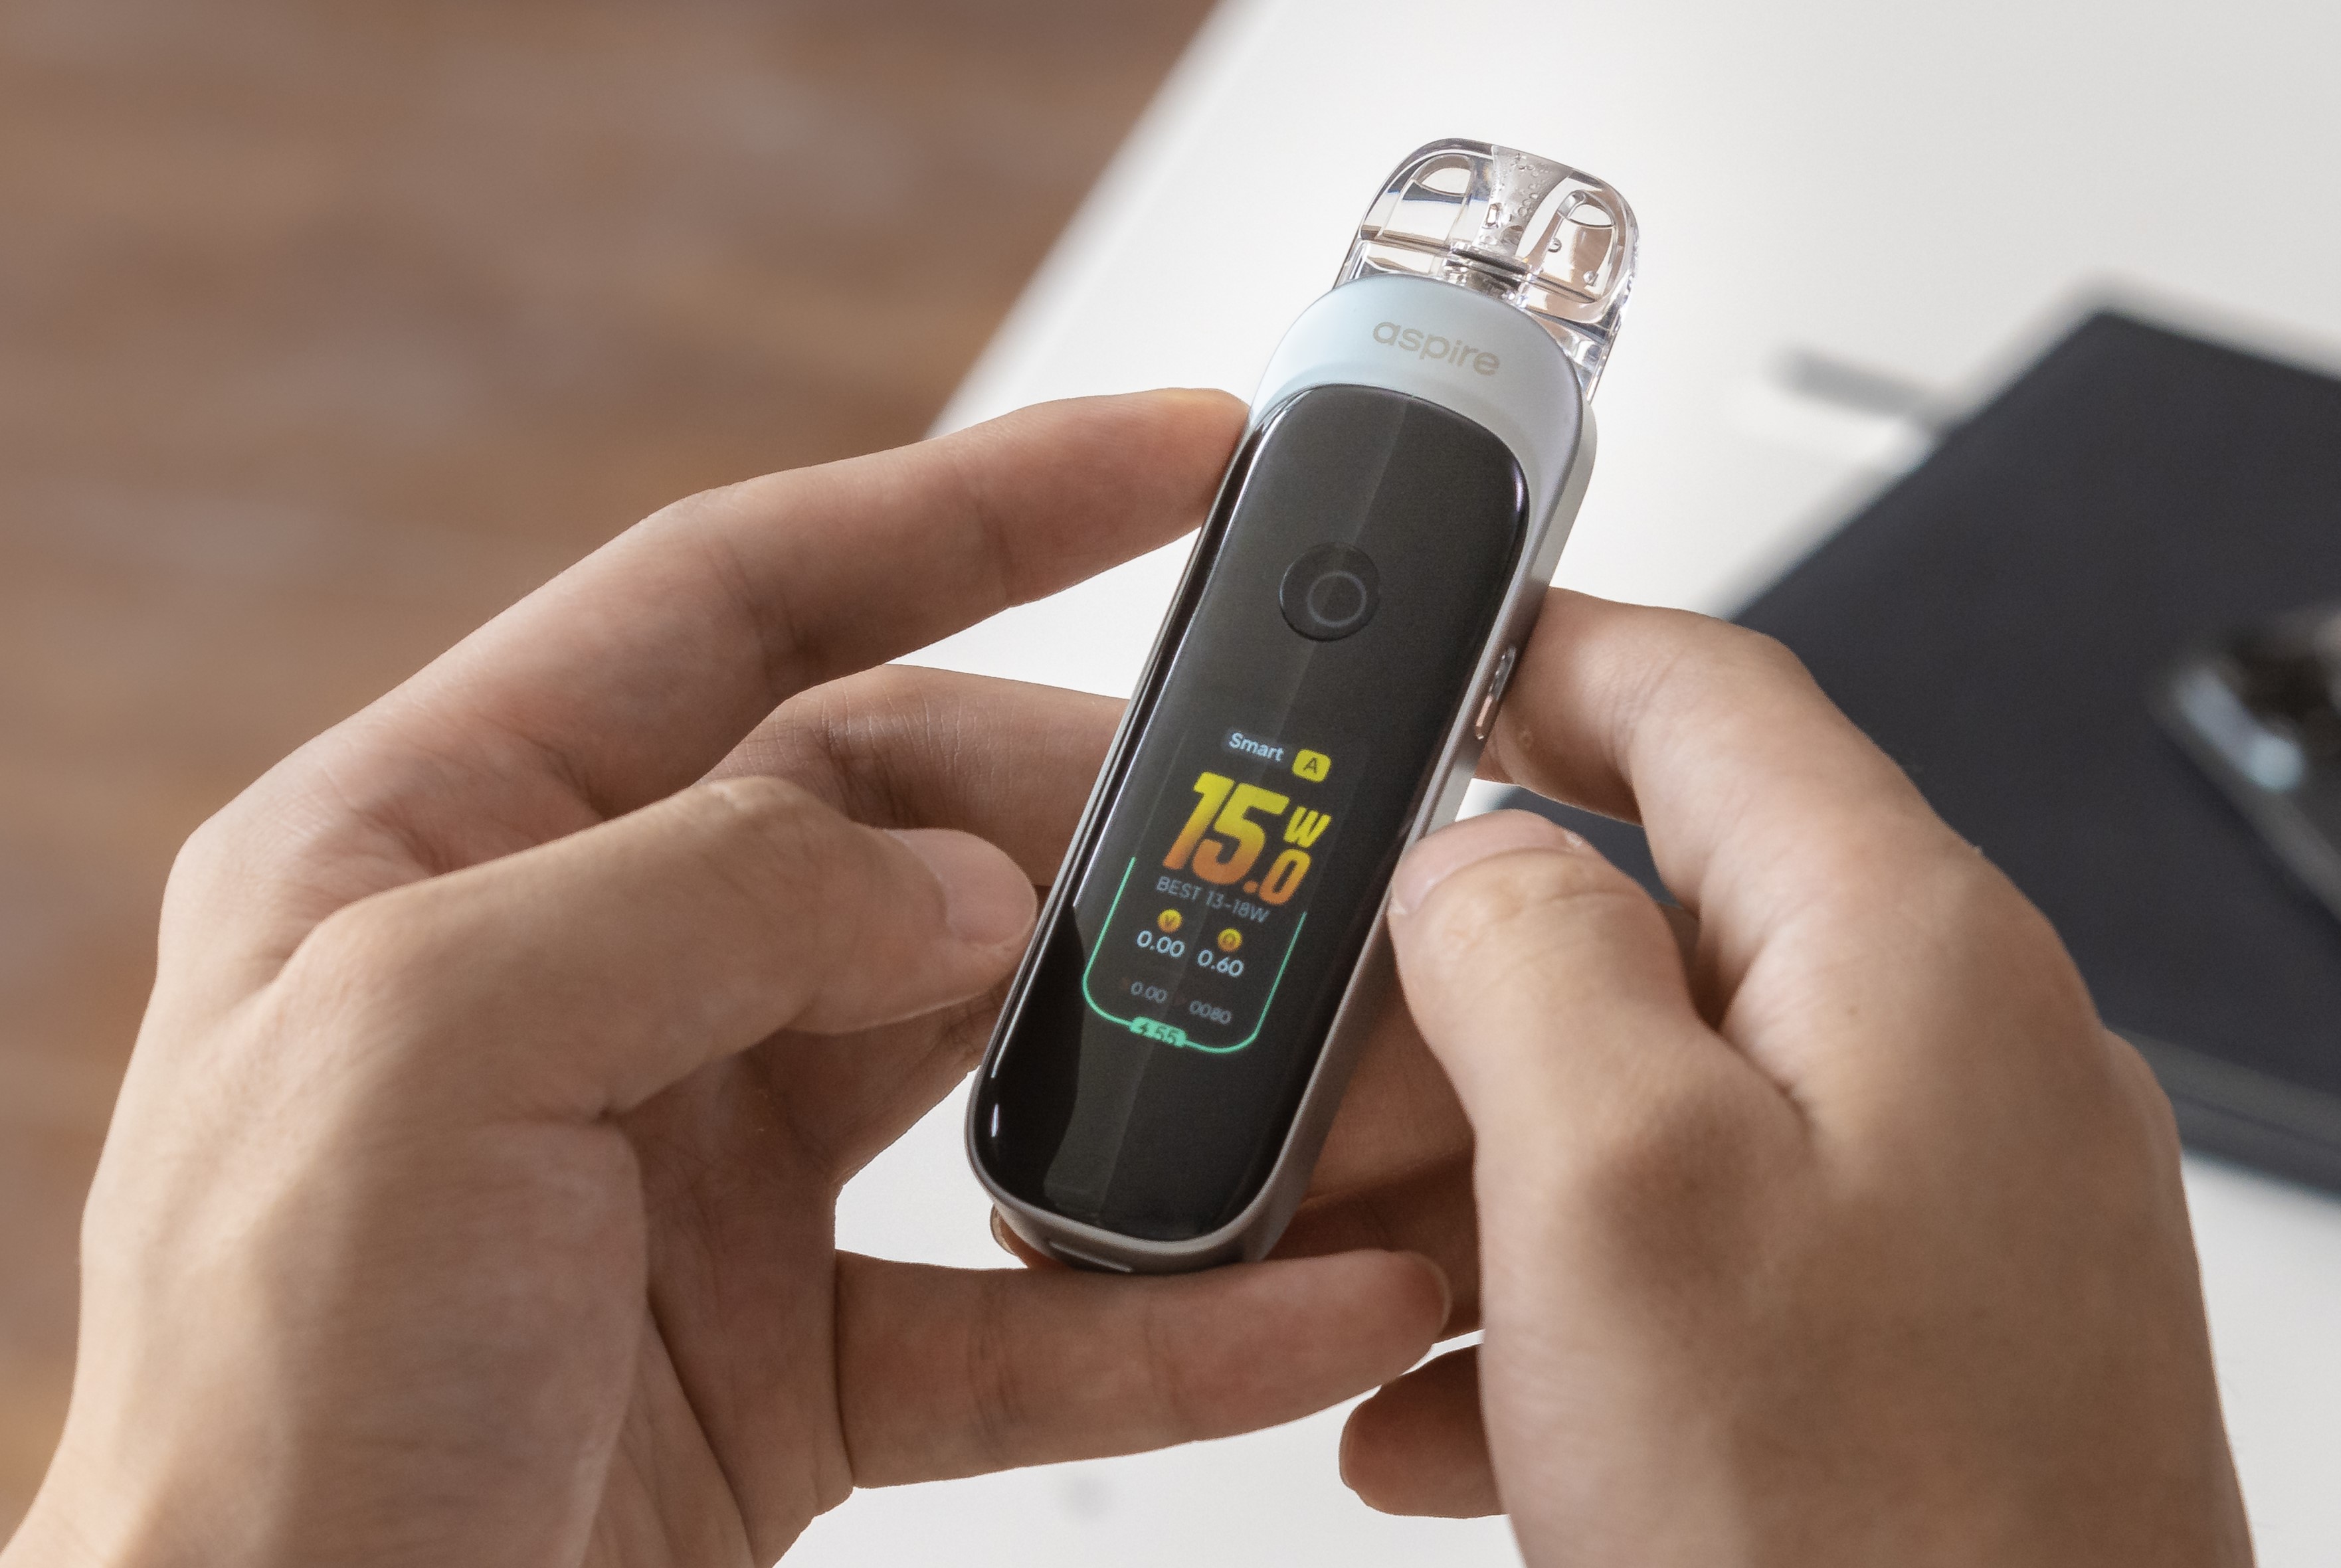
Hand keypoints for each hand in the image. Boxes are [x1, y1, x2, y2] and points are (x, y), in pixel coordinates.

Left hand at [3, 392, 1446, 1567]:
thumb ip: (705, 897)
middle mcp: (581, 987)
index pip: (739, 597)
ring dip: (1166, 1064)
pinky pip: (1026, 1310)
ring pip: (994, 1055)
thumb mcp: (420, 1055)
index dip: (969, 504)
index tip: (1176, 454)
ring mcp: (699, 1172)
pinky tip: (1311, 1300)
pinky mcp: (795, 1358)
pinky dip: (1173, 1312)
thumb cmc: (264, 1426)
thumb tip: (968, 882)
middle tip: (1276, 840)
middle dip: (1102, 827)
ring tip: (1327, 1057)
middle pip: (907, 825)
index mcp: (442, 851)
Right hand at [1328, 594, 2253, 1564]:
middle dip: (1453, 1000)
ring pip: (1658, 1112)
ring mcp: (1949, 1213)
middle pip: (1658, 923)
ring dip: (1478, 1181)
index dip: (1542, 651)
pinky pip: (1707, 1264)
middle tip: (1303, 1074)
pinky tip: (1448, 1412)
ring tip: (1342, 1281)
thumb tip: (1473, 854)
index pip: (1709, 697)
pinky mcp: (1921, 1348)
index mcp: (1906, 955)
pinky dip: (1560, 1310)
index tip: (1417, 657)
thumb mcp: (1617, 1194)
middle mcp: (1954, 1059)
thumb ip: (1526, 956)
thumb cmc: (1869, 1544)